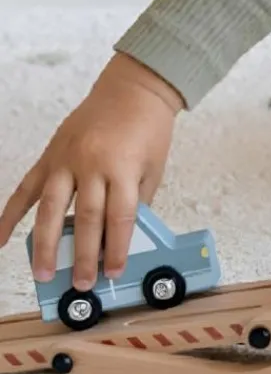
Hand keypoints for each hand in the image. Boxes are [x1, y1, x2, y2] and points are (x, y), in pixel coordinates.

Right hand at [0, 52, 183, 289]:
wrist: (133, 90)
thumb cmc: (148, 130)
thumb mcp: (153, 168)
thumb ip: (136, 202)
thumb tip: (121, 239)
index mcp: (123, 167)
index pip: (119, 217)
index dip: (116, 248)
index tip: (113, 272)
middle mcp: (91, 163)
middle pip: (85, 218)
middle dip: (83, 254)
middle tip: (80, 283)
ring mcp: (66, 159)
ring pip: (51, 208)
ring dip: (46, 244)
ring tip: (43, 272)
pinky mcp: (50, 155)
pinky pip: (26, 189)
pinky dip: (11, 214)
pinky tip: (2, 238)